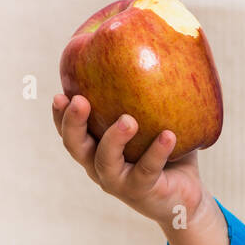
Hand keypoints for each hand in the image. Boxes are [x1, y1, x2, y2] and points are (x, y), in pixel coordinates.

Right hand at [52, 93, 208, 228]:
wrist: (185, 198)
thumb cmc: (168, 153)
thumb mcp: (155, 122)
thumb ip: (149, 95)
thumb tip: (157, 46)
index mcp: (96, 148)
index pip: (70, 131)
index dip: (60, 115)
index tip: (60, 94)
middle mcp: (100, 166)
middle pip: (75, 146)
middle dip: (73, 123)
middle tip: (79, 100)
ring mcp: (119, 182)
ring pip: (105, 161)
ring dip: (114, 139)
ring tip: (129, 120)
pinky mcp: (142, 191)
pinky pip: (147, 170)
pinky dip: (156, 152)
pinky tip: (169, 135)